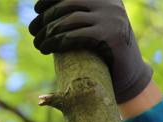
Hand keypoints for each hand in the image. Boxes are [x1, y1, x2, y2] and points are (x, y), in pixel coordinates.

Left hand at [28, 0, 152, 102]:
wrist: (129, 74)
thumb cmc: (104, 53)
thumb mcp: (93, 28)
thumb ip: (78, 18)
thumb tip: (47, 16)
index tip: (36, 9)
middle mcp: (109, 4)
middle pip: (68, 4)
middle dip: (46, 18)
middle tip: (33, 32)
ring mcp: (111, 19)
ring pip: (70, 20)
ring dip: (49, 33)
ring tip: (38, 44)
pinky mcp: (110, 37)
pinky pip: (78, 35)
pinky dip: (59, 41)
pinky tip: (48, 48)